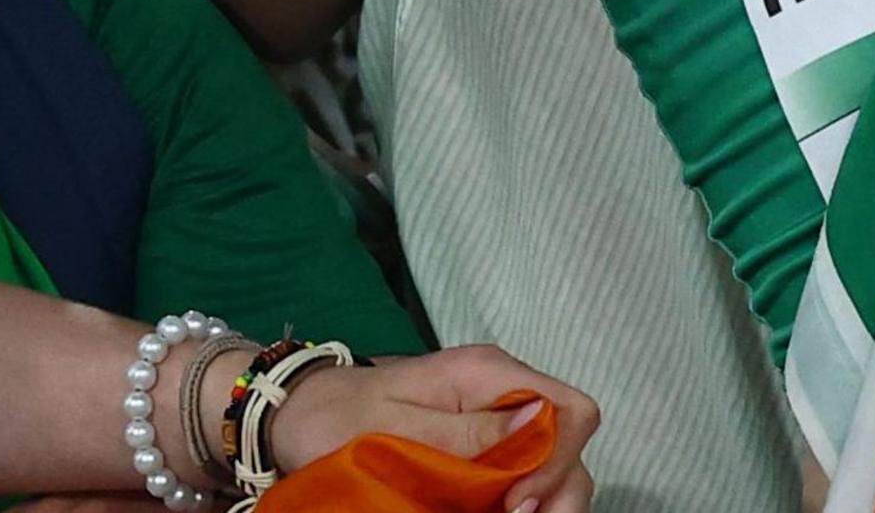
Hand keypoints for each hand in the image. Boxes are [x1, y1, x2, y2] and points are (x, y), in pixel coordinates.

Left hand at [265, 347, 600, 512]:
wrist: (302, 412)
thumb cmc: (339, 416)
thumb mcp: (395, 424)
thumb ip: (466, 427)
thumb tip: (538, 420)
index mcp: (489, 374)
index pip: (571, 409)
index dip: (560, 460)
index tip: (517, 503)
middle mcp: (504, 391)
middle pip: (571, 440)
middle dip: (558, 490)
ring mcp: (496, 416)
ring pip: (555, 459)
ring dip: (543, 498)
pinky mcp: (483, 441)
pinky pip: (524, 470)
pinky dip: (520, 499)